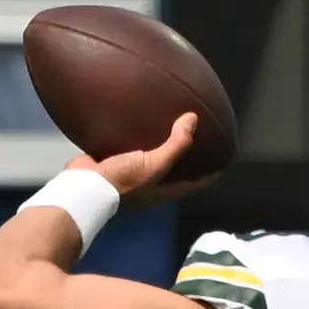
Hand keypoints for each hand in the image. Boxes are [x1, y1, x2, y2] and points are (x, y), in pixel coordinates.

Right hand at [66, 112, 209, 204]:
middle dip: (188, 160)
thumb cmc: (124, 180)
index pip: (194, 183)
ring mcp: (134, 175)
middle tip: (201, 140)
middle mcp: (152, 185)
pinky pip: (134, 149)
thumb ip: (175, 144)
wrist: (86, 185)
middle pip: (176, 172)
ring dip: (163, 146)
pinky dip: (141, 138)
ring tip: (172, 126)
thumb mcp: (155, 164)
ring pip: (154, 159)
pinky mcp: (117, 163)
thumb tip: (193, 119)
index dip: (209, 174)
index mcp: (164, 190)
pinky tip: (142, 123)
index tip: (222, 162)